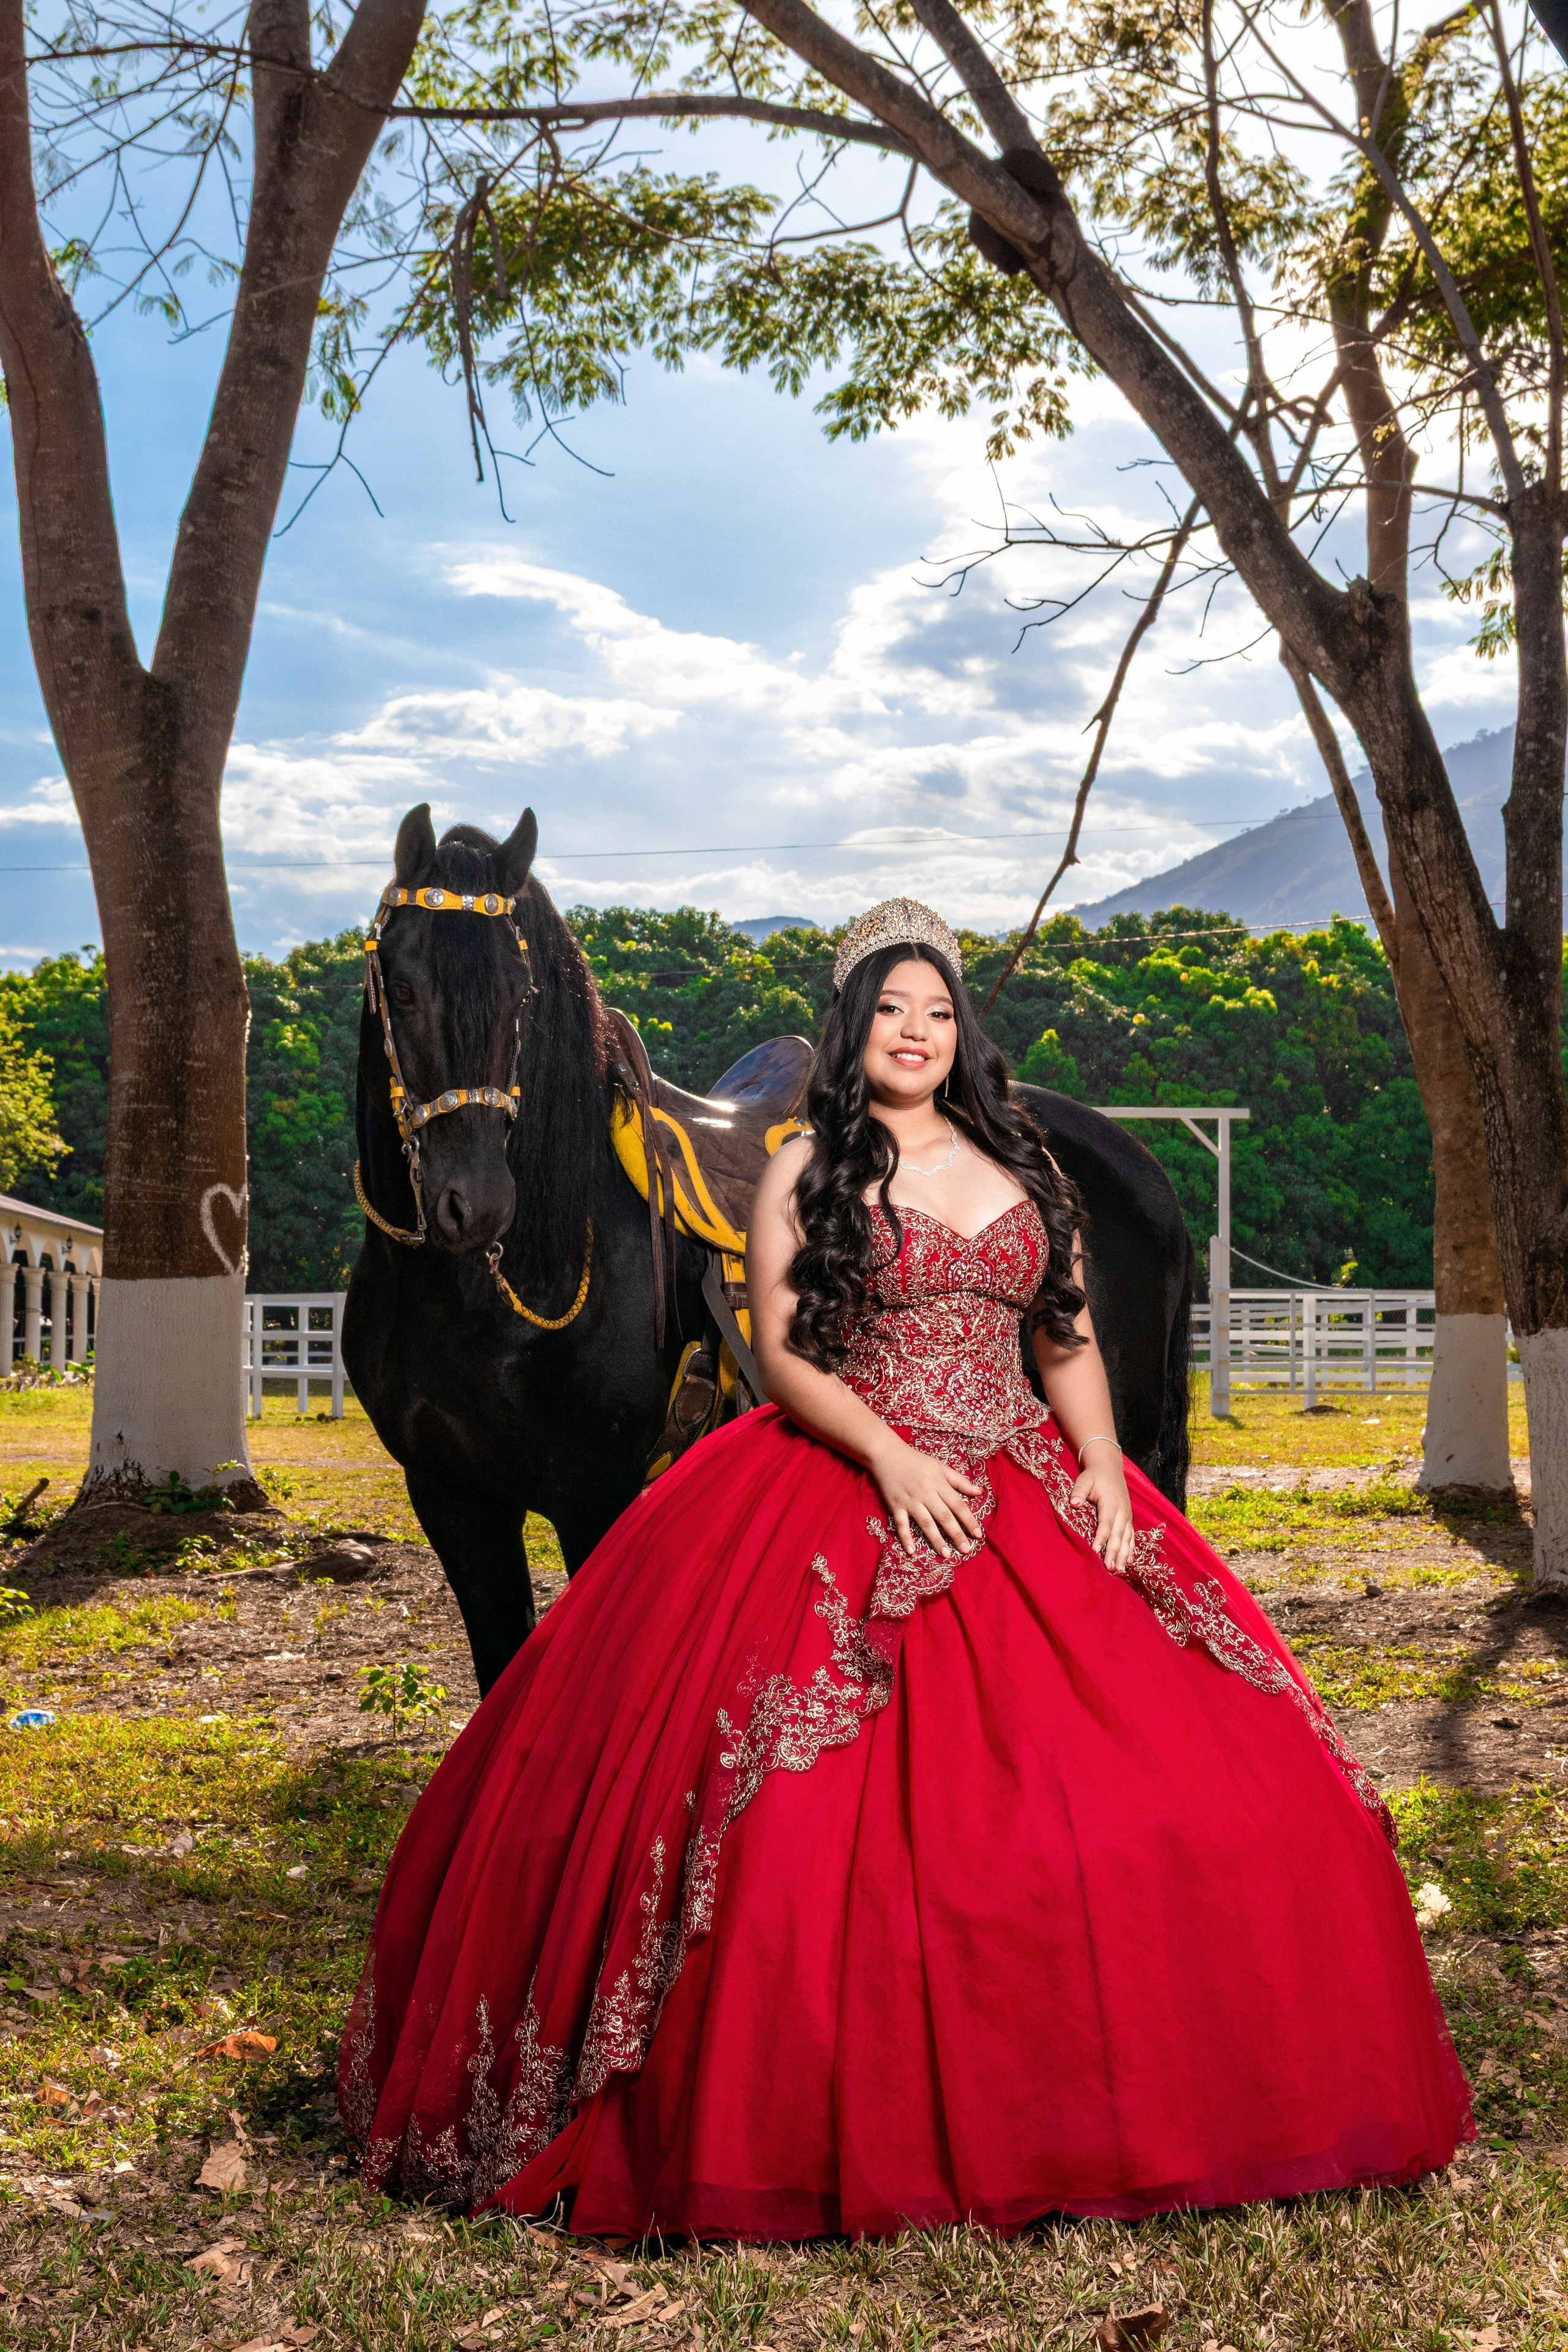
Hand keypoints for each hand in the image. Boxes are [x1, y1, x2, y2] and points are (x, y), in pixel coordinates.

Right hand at [870, 1437, 983, 1558]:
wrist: (887, 1455)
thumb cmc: (917, 1461)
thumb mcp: (940, 1467)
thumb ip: (960, 1481)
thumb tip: (979, 1492)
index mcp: (939, 1483)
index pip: (958, 1505)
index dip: (969, 1520)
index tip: (978, 1535)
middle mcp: (926, 1493)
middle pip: (944, 1517)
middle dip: (956, 1534)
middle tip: (966, 1550)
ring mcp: (910, 1501)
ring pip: (926, 1523)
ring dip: (936, 1540)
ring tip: (947, 1554)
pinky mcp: (895, 1506)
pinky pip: (901, 1525)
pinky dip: (906, 1538)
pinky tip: (912, 1551)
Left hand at [1068, 1446, 1134, 1570]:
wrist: (1109, 1468)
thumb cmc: (1094, 1475)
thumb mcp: (1084, 1479)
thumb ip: (1079, 1491)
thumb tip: (1073, 1503)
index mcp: (1111, 1502)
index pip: (1106, 1523)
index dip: (1101, 1538)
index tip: (1096, 1551)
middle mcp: (1122, 1511)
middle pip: (1118, 1535)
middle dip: (1114, 1552)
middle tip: (1109, 1568)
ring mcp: (1127, 1516)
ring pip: (1127, 1538)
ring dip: (1124, 1555)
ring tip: (1119, 1570)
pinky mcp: (1128, 1519)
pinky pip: (1132, 1536)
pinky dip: (1131, 1550)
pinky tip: (1129, 1563)